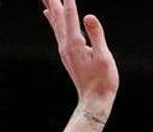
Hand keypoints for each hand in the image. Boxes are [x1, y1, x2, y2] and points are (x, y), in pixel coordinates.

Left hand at [43, 0, 117, 116]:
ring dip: (51, 7)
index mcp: (75, 44)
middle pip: (57, 16)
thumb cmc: (103, 81)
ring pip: (55, 22)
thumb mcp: (104, 58)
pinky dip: (52, 19)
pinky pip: (57, 30)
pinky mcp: (67, 53)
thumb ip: (96, 35)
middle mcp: (66, 45)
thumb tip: (89, 16)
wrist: (94, 100)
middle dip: (53, 0)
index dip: (69, 0)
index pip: (71, 15)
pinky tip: (49, 15)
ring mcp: (65, 49)